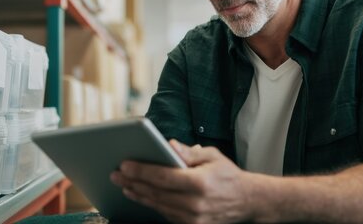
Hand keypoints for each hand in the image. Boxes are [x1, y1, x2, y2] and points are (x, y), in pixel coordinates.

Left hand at [110, 140, 253, 223]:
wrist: (247, 202)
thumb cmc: (228, 175)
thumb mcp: (212, 156)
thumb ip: (189, 152)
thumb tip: (169, 145)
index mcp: (199, 183)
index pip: (162, 177)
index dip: (141, 171)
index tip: (124, 164)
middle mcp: (195, 204)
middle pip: (155, 193)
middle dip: (132, 182)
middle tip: (115, 173)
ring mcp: (193, 219)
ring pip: (158, 206)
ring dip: (138, 195)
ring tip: (124, 184)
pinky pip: (166, 214)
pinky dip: (152, 204)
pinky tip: (141, 196)